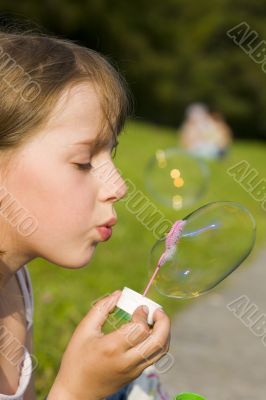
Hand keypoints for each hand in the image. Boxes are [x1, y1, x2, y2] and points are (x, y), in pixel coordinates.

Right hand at [48, 290, 170, 399]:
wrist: (76, 392)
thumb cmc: (76, 358)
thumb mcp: (84, 330)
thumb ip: (101, 309)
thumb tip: (118, 294)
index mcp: (112, 348)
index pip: (140, 329)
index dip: (143, 314)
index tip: (140, 307)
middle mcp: (127, 361)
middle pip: (158, 341)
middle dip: (164, 322)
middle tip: (158, 311)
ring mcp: (134, 370)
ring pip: (161, 351)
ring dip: (164, 332)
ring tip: (156, 320)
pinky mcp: (136, 374)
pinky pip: (154, 356)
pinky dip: (158, 341)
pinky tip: (148, 332)